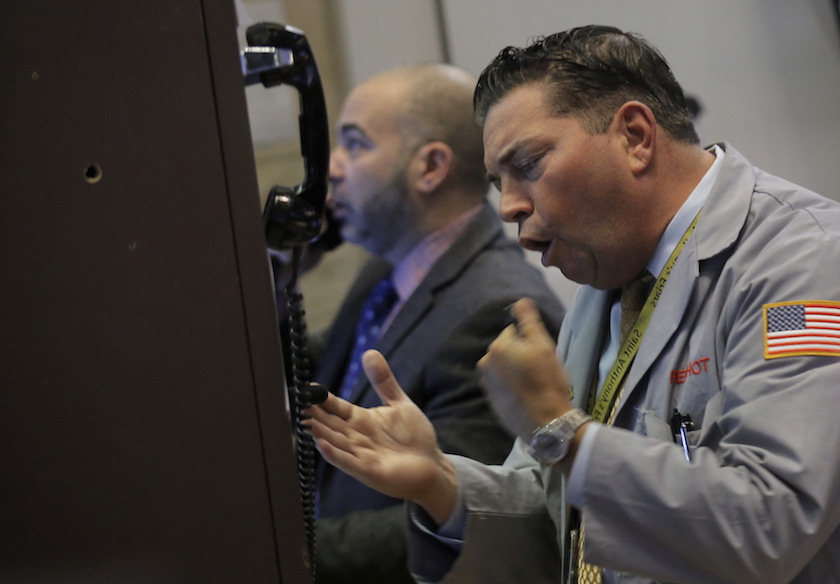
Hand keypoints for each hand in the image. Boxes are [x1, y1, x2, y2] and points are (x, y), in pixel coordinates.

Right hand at [307, 350, 457, 523]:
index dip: (322, 398)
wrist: (432, 465)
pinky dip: (334, 454)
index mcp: (361, 420)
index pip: (336, 407)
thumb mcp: (398, 403)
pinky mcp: (369, 471)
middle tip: (298, 403)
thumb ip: (383, 380)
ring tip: (304, 420)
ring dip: (319, 432)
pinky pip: (347, 462)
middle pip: (330, 424)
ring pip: (335, 441)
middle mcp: (357, 437)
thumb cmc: (415, 437)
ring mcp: (361, 455)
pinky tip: (321, 444)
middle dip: (314, 414)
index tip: (307, 388)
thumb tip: (370, 352)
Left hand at [478, 298, 572, 439]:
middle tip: (539, 369)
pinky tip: (526, 394)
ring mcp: (486, 384)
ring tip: (534, 383)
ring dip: (515, 370)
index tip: (541, 355)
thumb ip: (528, 321)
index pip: (514, 332)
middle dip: (520, 355)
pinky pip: (502, 385)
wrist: (546, 421)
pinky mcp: (491, 401)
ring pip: (504, 367)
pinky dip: (512, 386)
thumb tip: (519, 302)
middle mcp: (485, 363)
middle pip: (507, 349)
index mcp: (497, 347)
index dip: (530, 341)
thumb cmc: (547, 380)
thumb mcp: (543, 345)